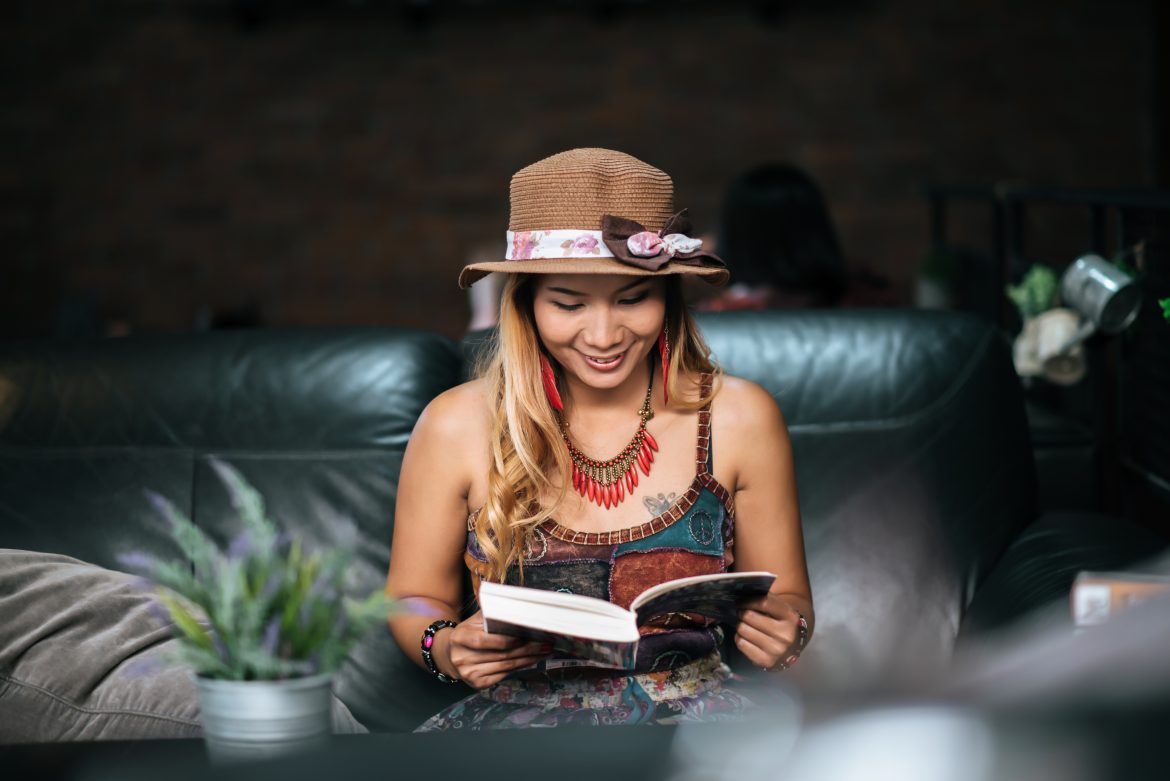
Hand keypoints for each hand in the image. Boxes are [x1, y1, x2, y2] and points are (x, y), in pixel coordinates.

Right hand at [437, 611, 551, 688]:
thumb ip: (491, 612)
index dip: (508, 639)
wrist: (450, 655)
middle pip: (501, 654)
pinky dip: (520, 667)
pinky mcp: (477, 683)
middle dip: (527, 649)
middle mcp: (463, 658)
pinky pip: (504, 675)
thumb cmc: (468, 634)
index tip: (528, 635)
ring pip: (506, 666)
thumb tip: (517, 606)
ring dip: (528, 659)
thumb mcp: (474, 621)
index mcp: (461, 637)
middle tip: (546, 644)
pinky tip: (531, 661)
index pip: (486, 640)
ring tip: (544, 652)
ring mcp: (469, 673)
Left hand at [734, 593, 807, 670]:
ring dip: (740, 625)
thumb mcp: (780, 608)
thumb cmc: (780, 621)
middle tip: (742, 613)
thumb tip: (741, 596)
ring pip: (743, 630)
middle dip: (742, 613)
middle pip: (749, 616)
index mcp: (791, 617)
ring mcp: (776, 650)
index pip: (763, 603)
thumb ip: (765, 600)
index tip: (739, 601)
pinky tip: (746, 637)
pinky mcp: (766, 661)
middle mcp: (785, 635)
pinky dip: (739, 638)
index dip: (747, 600)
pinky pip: (741, 643)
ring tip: (745, 625)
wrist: (792, 644)